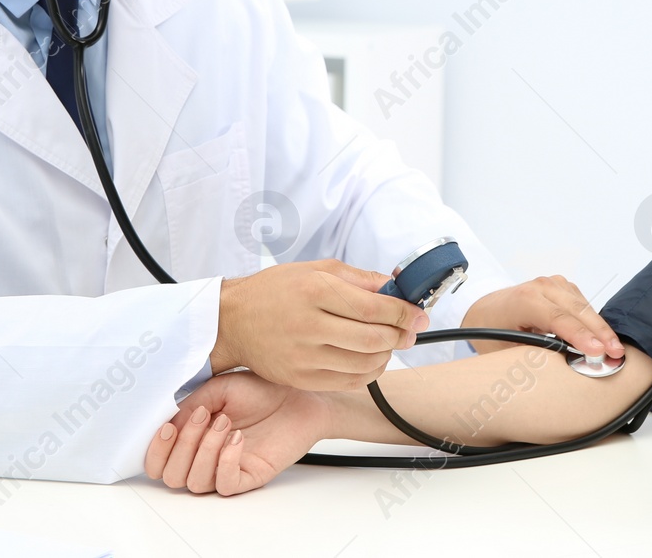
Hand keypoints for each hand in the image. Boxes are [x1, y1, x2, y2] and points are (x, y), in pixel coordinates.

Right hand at [145, 371, 331, 494]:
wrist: (298, 396)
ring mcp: (226, 469)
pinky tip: (238, 439)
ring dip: (206, 450)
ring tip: (226, 423)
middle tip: (205, 417)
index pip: (158, 462)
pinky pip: (224, 485)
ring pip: (195, 482)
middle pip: (172, 477)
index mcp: (192, 438)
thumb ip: (191, 404)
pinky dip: (225, 462)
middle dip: (183, 446)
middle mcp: (205, 458)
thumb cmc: (261, 390)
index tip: (169, 427)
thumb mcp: (219, 388)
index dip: (157, 450)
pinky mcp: (248, 477)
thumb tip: (170, 424)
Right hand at [209, 258, 429, 389]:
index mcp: (315, 290)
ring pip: (364, 363)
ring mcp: (304, 356)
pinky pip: (348, 382)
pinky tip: (370, 360)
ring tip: (389, 344)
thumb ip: (358, 278)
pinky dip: (369, 373)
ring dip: (387, 355)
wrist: (232, 321)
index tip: (419, 315)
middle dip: (401, 335)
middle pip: (373, 338)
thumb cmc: (274, 291)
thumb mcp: (315, 269)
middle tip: (410, 331)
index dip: (404, 313)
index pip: (374, 307)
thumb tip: (394, 286)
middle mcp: (309, 324)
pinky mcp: (300, 378)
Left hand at [460, 276, 625, 358]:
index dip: (581, 335)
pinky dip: (593, 320)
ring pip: (585, 306)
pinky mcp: (562, 286)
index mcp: (524, 300)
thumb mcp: (503, 350)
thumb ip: (531, 357)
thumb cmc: (491, 329)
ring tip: (613, 350)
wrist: (484, 309)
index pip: (558, 318)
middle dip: (600, 333)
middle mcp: (540, 287)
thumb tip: (560, 369)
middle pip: (578, 310)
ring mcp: (552, 283)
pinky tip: (600, 336)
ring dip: (600, 327)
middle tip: (616, 354)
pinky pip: (583, 303)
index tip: (599, 351)